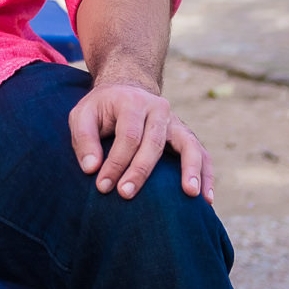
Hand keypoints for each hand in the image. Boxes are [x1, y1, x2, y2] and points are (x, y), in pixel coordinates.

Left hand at [67, 78, 214, 203]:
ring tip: (190, 195)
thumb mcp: (82, 115)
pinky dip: (206, 175)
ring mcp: (176, 122)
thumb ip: (84, 139)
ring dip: (190, 171)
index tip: (103, 186)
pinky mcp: (186, 135)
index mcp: (132, 102)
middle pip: (154, 143)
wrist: (127, 90)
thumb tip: (91, 168)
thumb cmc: (102, 109)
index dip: (116, 162)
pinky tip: (206, 198)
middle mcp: (159, 109)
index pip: (128, 136)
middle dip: (139, 171)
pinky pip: (202, 154)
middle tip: (125, 194)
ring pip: (188, 145)